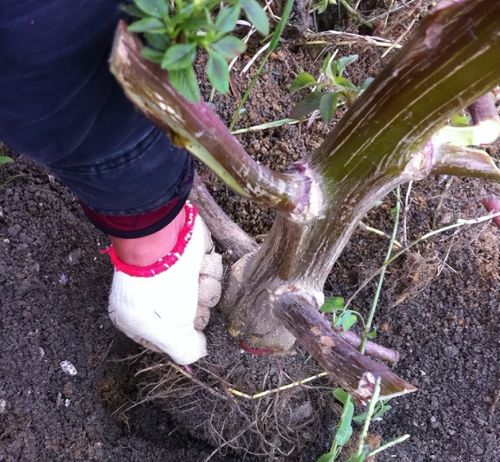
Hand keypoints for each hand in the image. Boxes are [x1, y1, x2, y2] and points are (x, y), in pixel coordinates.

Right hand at [107, 203, 222, 363]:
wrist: (163, 239)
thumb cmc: (159, 288)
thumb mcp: (169, 332)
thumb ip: (184, 350)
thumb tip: (198, 352)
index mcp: (140, 318)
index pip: (169, 339)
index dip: (183, 335)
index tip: (186, 328)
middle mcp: (158, 298)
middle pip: (194, 316)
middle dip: (198, 308)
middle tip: (187, 299)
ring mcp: (176, 276)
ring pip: (207, 294)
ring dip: (206, 287)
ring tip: (192, 277)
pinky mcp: (193, 258)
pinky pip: (212, 271)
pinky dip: (209, 267)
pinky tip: (198, 262)